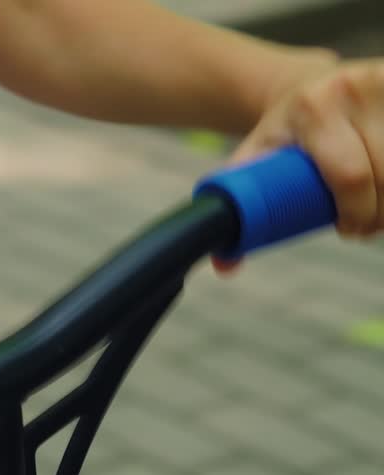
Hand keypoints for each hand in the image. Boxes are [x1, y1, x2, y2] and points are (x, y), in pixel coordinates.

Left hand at [216, 55, 383, 273]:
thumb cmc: (284, 135)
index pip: (350, 176)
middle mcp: (353, 89)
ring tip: (376, 209)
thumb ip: (234, 210)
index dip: (357, 214)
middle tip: (365, 225)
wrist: (309, 87)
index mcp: (312, 109)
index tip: (348, 229)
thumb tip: (226, 267)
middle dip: (380, 214)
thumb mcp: (255, 161)